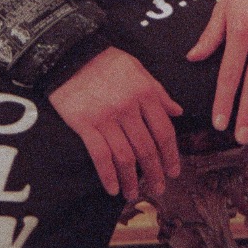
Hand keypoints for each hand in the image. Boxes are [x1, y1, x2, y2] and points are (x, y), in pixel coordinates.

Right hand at [49, 46, 182, 200]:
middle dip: (154, 173)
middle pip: (146, 148)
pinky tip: (113, 188)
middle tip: (158, 189)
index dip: (171, 155)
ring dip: (131, 180)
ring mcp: (106, 118)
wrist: (70, 54)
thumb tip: (177, 111)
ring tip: (133, 193)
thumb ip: (158, 92)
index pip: (164, 131)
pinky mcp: (85, 124)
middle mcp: (128, 108)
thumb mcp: (138, 69)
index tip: (173, 171)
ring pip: (125, 157)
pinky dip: (108, 175)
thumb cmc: (105, 60)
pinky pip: (100, 155)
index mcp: (145, 93)